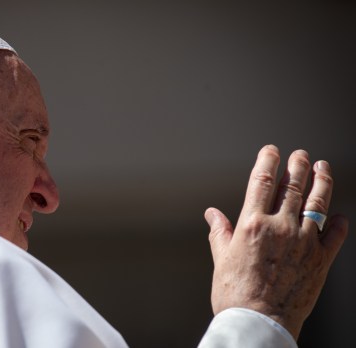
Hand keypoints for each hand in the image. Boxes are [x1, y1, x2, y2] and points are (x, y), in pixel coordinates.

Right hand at [204, 145, 347, 338]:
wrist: (259, 323)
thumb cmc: (235, 294)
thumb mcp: (221, 259)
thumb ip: (220, 232)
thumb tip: (212, 214)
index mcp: (252, 224)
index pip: (262, 181)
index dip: (268, 161)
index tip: (271, 151)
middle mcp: (280, 227)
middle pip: (293, 186)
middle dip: (297, 165)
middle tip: (300, 155)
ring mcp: (304, 242)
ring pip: (318, 202)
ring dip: (322, 181)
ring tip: (323, 167)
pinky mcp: (321, 260)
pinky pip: (335, 234)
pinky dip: (338, 222)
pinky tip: (339, 215)